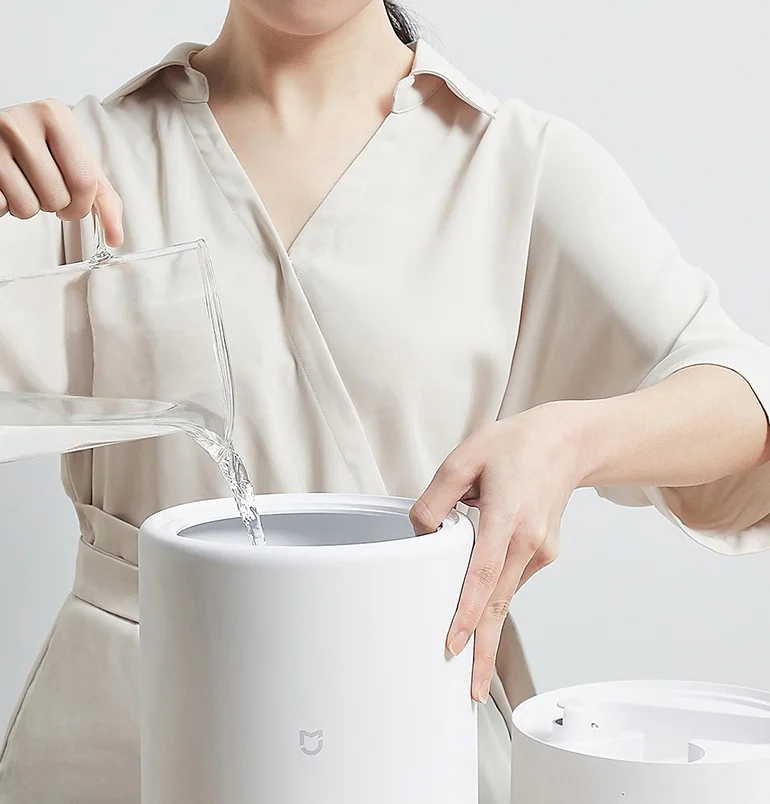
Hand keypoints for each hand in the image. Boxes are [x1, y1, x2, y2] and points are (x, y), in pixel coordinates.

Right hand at [0, 99, 122, 244]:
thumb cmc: (40, 149)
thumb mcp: (77, 161)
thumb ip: (103, 197)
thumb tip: (115, 236)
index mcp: (55, 116)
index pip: (84, 183)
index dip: (81, 206)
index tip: (74, 204)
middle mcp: (23, 123)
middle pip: (58, 198)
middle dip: (55, 205)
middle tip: (43, 187)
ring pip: (28, 208)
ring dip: (29, 206)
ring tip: (23, 183)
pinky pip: (2, 206)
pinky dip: (6, 204)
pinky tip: (5, 184)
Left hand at [410, 401, 590, 703]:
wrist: (567, 443)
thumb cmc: (517, 446)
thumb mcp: (465, 457)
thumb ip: (437, 497)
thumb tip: (421, 531)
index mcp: (508, 516)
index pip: (484, 573)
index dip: (467, 612)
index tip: (453, 644)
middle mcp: (530, 540)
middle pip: (499, 602)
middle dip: (483, 648)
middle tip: (470, 690)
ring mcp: (541, 550)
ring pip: (506, 596)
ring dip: (487, 626)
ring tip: (468, 662)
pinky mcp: (545, 553)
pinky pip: (513, 581)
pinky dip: (495, 598)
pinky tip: (479, 607)